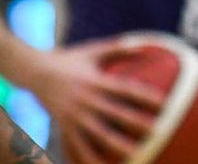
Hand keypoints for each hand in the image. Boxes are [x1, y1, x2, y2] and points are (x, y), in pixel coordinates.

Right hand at [28, 39, 163, 163]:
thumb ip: (116, 48)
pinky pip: (77, 146)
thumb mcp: (90, 51)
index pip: (124, 88)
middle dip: (135, 122)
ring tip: (136, 155)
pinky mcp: (64, 125)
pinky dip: (89, 158)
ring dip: (117, 145)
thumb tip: (143, 44)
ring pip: (98, 134)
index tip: (164, 103)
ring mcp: (74, 114)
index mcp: (94, 80)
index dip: (144, 95)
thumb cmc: (66, 59)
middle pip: (114, 113)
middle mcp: (85, 98)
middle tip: (158, 131)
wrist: (33, 69)